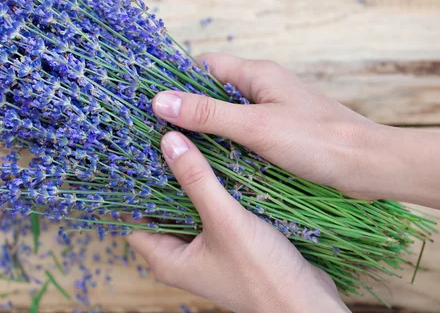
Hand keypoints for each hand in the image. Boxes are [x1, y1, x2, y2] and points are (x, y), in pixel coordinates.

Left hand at [127, 131, 348, 312]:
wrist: (305, 302)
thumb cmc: (262, 272)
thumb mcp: (225, 220)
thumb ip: (197, 180)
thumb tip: (169, 142)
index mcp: (167, 260)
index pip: (135, 220)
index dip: (134, 189)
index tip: (139, 155)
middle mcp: (182, 258)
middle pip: (161, 212)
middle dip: (165, 181)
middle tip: (167, 142)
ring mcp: (205, 253)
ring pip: (189, 211)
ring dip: (192, 185)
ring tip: (191, 148)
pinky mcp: (228, 247)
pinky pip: (211, 214)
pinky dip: (213, 194)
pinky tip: (220, 169)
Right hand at [153, 53, 378, 199]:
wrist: (368, 165)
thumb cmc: (315, 140)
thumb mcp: (255, 127)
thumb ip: (208, 113)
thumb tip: (159, 100)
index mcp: (257, 75)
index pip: (206, 66)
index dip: (178, 80)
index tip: (152, 102)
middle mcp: (263, 89)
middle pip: (214, 92)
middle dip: (188, 108)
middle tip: (157, 131)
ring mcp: (273, 112)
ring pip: (229, 116)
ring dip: (207, 130)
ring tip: (177, 149)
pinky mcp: (281, 135)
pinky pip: (244, 135)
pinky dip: (227, 145)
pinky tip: (212, 163)